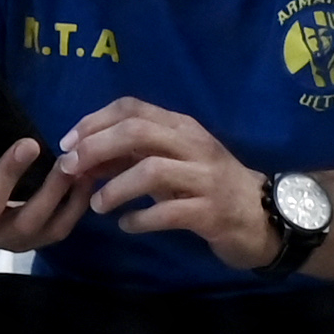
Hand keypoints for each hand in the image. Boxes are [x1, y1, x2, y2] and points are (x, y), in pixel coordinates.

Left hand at [59, 98, 286, 273]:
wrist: (265, 217)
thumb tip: (85, 155)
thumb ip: (136, 155)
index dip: (95, 121)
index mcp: (182, 127)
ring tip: (97, 204)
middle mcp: (194, 145)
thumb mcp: (174, 163)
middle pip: (137, 132)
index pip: (132, 107)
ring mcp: (205, 178)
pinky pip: (169, 212)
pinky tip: (127, 226)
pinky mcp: (211, 212)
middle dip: (97, 148)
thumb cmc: (211, 187)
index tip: (68, 141)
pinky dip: (141, 219)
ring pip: (151, 170)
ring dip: (115, 187)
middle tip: (71, 169)